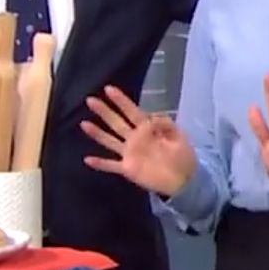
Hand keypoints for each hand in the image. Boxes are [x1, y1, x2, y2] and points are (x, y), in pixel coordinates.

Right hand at [80, 86, 195, 196]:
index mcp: (147, 129)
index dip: (121, 100)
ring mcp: (130, 154)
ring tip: (83, 123)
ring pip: (109, 141)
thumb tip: (151, 116)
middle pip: (116, 123)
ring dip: (97, 133)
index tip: (108, 89)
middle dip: (104, 111)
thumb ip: (166, 124)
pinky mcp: (128, 169)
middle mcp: (135, 139)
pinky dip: (100, 163)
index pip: (131, 111)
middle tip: (90, 100)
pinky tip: (87, 159)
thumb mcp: (179, 136)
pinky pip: (111, 165)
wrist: (185, 180)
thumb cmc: (183, 156)